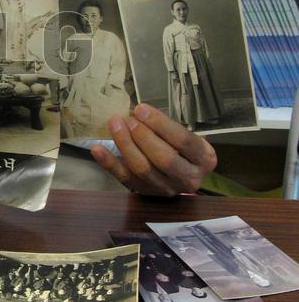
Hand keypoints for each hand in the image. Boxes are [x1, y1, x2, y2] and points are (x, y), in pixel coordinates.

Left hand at [90, 103, 216, 196]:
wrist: (182, 174)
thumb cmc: (183, 148)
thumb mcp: (186, 136)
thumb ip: (167, 127)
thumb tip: (140, 112)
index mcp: (204, 160)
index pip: (184, 141)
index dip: (161, 124)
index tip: (141, 109)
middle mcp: (189, 178)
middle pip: (164, 159)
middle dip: (143, 136)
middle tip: (128, 119)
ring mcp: (166, 189)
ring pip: (143, 169)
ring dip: (125, 145)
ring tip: (115, 125)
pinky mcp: (146, 193)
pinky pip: (125, 179)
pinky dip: (109, 163)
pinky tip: (98, 149)